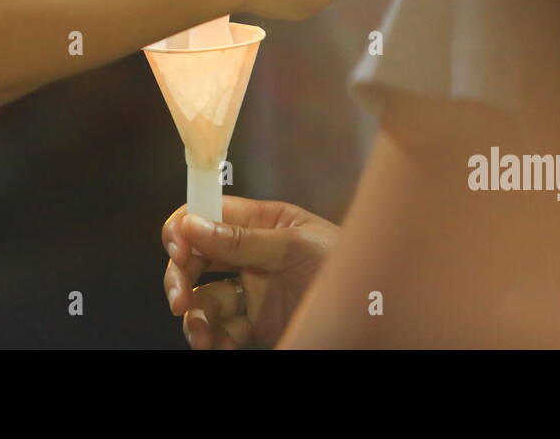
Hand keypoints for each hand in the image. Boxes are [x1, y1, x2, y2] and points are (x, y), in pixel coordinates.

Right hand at [163, 197, 338, 348]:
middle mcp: (252, 254)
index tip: (178, 247)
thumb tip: (193, 223)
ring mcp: (253, 291)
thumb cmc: (351, 265)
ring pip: (204, 298)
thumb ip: (244, 239)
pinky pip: (222, 330)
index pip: (209, 214)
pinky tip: (215, 343)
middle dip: (181, 275)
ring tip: (200, 332)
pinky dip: (211, 338)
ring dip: (194, 315)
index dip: (185, 227)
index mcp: (263, 222)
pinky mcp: (258, 324)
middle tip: (179, 298)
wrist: (381, 313)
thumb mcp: (298, 246)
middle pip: (197, 258)